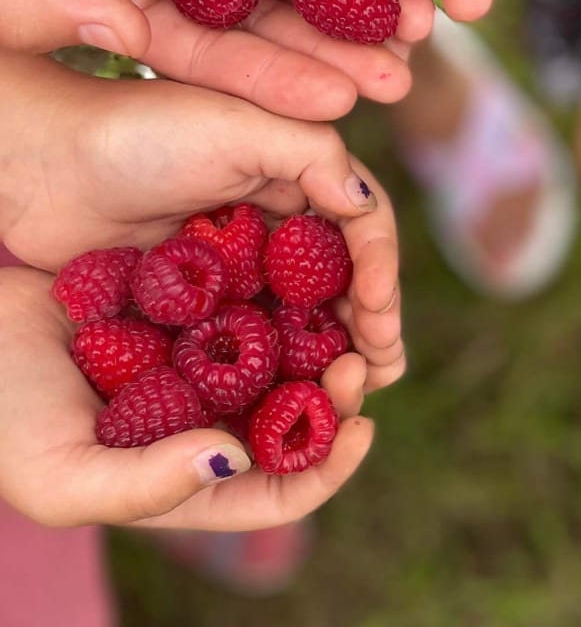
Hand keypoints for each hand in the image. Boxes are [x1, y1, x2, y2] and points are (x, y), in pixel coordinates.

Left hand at [0, 54, 403, 388]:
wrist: (43, 161)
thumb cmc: (140, 131)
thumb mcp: (236, 126)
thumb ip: (312, 154)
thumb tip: (365, 204)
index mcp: (297, 178)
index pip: (361, 225)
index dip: (381, 269)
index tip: (379, 314)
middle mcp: (276, 225)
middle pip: (344, 279)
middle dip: (370, 324)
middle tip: (381, 370)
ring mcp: (238, 268)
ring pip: (303, 318)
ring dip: (333, 355)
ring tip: (350, 394)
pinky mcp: (197, 305)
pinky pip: (248, 342)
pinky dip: (276, 370)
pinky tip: (289, 400)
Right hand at [0, 265, 376, 529]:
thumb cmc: (7, 419)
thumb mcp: (62, 477)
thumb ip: (146, 486)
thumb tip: (232, 463)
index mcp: (192, 475)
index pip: (278, 490)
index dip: (329, 469)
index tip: (362, 429)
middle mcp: (211, 419)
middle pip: (298, 419)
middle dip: (338, 396)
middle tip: (360, 361)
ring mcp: (208, 363)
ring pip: (288, 358)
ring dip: (323, 342)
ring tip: (348, 315)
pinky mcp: (200, 310)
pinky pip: (257, 305)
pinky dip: (286, 295)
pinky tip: (307, 272)